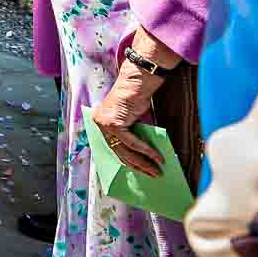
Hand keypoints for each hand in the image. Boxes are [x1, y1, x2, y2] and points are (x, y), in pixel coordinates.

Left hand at [91, 63, 165, 177]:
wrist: (137, 82)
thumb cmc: (136, 97)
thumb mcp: (132, 119)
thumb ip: (132, 134)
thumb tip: (143, 156)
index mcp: (102, 122)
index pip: (115, 148)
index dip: (129, 161)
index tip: (141, 171)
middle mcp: (100, 124)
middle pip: (119, 152)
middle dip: (138, 166)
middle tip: (152, 174)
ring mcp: (105, 124)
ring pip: (126, 151)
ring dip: (143, 162)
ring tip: (157, 170)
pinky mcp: (114, 124)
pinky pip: (132, 143)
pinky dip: (146, 151)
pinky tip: (157, 158)